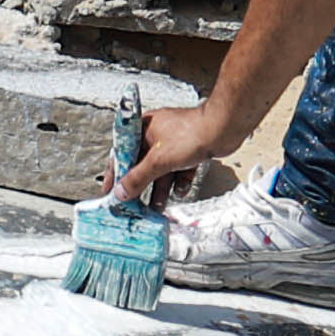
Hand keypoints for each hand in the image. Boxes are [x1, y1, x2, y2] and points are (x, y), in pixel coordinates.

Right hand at [109, 97, 224, 209]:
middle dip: (141, 186)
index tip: (111, 191)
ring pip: (162, 170)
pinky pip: (179, 169)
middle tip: (134, 204)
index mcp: (142, 129)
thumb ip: (138, 178)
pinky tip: (180, 191)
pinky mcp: (189, 150)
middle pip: (142, 165)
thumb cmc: (191, 134)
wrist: (223, 128)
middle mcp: (156, 134)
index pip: (122, 154)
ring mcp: (173, 142)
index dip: (116, 174)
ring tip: (157, 206)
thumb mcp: (159, 160)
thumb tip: (121, 192)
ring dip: (160, 188)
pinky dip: (179, 181)